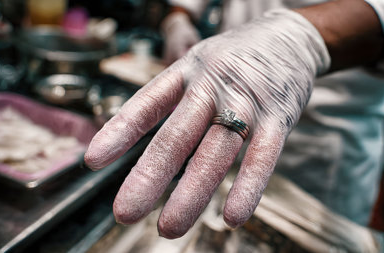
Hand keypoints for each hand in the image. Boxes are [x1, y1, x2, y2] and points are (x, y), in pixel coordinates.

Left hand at [85, 9, 329, 238]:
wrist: (289, 38)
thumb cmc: (235, 59)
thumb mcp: (198, 61)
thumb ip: (173, 96)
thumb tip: (134, 131)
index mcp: (186, 72)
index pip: (148, 102)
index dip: (120, 130)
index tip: (93, 161)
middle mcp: (212, 86)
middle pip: (178, 135)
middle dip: (150, 175)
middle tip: (125, 213)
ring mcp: (247, 103)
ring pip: (215, 152)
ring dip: (192, 192)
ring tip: (169, 227)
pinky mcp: (278, 118)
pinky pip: (263, 156)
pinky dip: (248, 187)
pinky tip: (232, 217)